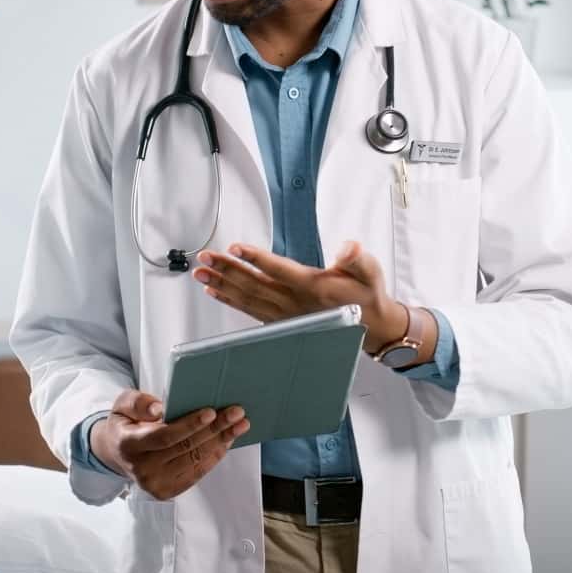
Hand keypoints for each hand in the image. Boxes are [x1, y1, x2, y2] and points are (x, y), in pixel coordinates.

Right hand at [90, 390, 248, 500]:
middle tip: (237, 412)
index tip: (212, 411)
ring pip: (195, 461)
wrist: (118, 453)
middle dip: (215, 429)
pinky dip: (215, 456)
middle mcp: (141, 469)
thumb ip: (137, 403)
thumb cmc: (126, 423)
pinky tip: (228, 440)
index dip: (189, 425)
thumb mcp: (122, 405)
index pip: (164, 437)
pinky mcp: (167, 492)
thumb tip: (159, 410)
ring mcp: (155, 484)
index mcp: (128, 445)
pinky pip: (197, 472)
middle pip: (185, 448)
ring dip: (221, 442)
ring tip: (240, 425)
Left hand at [195, 241, 409, 353]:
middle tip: (205, 256)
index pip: (278, 270)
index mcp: (312, 287)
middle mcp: (294, 302)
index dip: (256, 259)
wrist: (370, 324)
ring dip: (222, 283)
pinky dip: (230, 300)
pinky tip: (215, 290)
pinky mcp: (280, 320)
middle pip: (254, 284)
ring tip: (201, 271)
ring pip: (247, 297)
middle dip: (227, 268)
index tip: (235, 248)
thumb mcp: (369, 271)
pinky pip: (249, 310)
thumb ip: (357, 259)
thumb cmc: (366, 293)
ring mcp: (285, 314)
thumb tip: (347, 249)